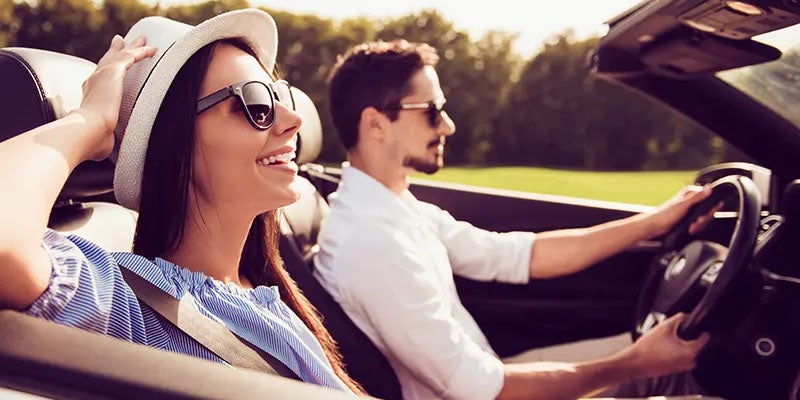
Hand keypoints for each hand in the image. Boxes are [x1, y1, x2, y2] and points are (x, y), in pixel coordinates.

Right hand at [76, 34, 155, 160]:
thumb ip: (107, 138)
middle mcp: (92, 82)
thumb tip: (111, 148)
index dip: (104, 71)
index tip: (110, 67)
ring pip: (119, 55)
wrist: (87, 131)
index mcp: (89, 97)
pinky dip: (142, 52)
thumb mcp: (101, 138)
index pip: (98, 80)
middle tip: (122, 41)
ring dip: (132, 47)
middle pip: (106, 61)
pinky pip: (130, 57)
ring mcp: (101, 75)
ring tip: (143, 39)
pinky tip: (152, 50)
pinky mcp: (112, 73)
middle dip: (116, 51)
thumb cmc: (92, 140)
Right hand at [624, 313, 709, 378]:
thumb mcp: (663, 327)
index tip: (704, 331)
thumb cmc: (649, 346)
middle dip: (692, 342)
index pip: (703, 342)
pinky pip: (681, 362)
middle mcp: (687, 361)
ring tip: (676, 342)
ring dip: (686, 350)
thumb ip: (676, 319)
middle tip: (686, 334)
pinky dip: (678, 356)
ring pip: (689, 357)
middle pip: (696, 350)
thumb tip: (684, 315)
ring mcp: (680, 368)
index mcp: (688, 351)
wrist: (636, 362)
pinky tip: (667, 349)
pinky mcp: (672, 370)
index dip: (704, 334)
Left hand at [646, 185, 717, 237]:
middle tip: (695, 223)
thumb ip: (697, 197)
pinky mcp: (688, 217)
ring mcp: (690, 209)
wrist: (654, 226)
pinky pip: (698, 223)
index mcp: (690, 192)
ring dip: (699, 225)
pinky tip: (690, 229)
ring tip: (690, 227)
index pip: (710, 198)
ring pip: (703, 217)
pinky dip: (695, 227)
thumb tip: (709, 187)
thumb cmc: (666, 214)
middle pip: (708, 209)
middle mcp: (692, 199)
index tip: (704, 216)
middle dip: (703, 219)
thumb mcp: (683, 205)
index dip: (711, 208)